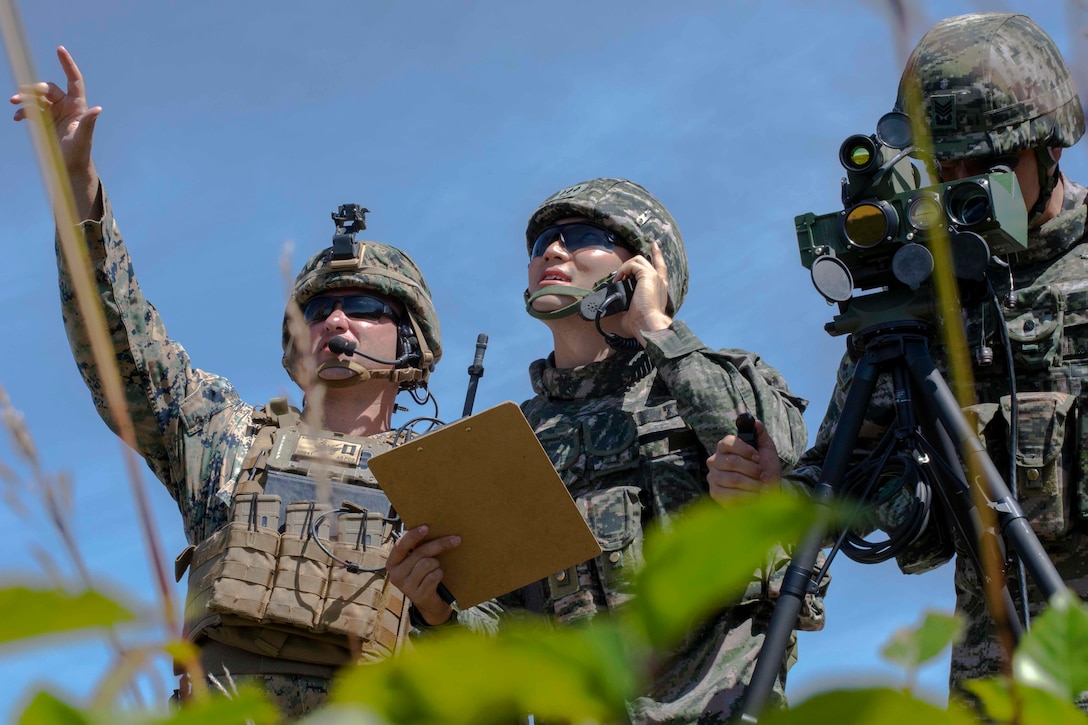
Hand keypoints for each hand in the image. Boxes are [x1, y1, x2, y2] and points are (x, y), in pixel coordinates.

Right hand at [10, 46, 100, 216]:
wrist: (69, 166)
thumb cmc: (79, 152)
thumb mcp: (83, 138)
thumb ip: (88, 123)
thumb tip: (98, 109)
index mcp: (78, 106)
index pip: (73, 80)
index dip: (67, 64)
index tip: (60, 49)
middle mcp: (66, 105)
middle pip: (47, 89)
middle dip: (33, 89)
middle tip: (20, 94)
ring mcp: (54, 111)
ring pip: (36, 98)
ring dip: (24, 98)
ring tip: (14, 102)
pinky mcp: (44, 119)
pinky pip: (30, 110)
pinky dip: (23, 111)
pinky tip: (17, 118)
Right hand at [387, 524, 460, 625]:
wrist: (429, 603)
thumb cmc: (423, 576)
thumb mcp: (415, 562)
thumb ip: (416, 549)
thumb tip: (429, 528)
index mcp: (392, 563)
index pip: (400, 546)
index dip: (413, 535)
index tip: (426, 527)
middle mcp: (395, 575)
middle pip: (420, 553)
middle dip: (439, 544)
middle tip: (456, 539)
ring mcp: (406, 587)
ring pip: (428, 563)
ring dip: (437, 565)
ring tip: (435, 569)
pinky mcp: (418, 595)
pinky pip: (434, 576)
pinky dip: (439, 574)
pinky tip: (437, 579)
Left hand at [615, 242, 671, 342]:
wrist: (649, 325)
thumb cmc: (642, 324)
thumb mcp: (635, 311)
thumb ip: (628, 304)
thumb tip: (615, 306)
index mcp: (660, 288)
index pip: (660, 267)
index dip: (657, 255)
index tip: (655, 245)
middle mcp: (660, 281)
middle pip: (648, 260)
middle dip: (632, 263)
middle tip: (619, 275)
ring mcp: (655, 277)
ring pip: (638, 260)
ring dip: (625, 268)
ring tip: (617, 281)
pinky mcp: (648, 276)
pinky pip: (632, 265)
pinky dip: (623, 270)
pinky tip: (618, 280)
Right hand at [707, 419, 782, 501]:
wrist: (767, 493)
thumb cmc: (766, 470)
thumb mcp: (767, 450)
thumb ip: (761, 435)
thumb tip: (755, 422)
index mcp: (725, 448)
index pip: (727, 442)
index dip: (744, 449)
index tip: (758, 457)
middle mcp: (715, 461)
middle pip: (731, 462)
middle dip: (752, 470)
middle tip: (762, 474)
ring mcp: (713, 478)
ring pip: (733, 479)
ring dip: (752, 484)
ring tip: (761, 487)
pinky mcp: (715, 493)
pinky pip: (731, 494)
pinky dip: (748, 496)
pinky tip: (755, 496)